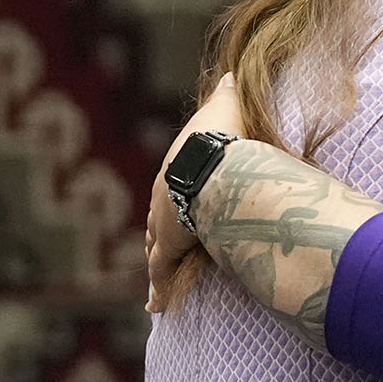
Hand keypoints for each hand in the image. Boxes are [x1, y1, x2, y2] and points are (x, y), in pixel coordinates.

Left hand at [146, 73, 245, 311]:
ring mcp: (165, 222)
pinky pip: (163, 272)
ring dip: (159, 264)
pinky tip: (156, 307)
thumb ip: (226, 94)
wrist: (214, 162)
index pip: (172, 187)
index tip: (175, 209)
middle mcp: (163, 196)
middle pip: (160, 220)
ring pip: (157, 248)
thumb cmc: (225, 134)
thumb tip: (226, 74)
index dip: (175, 199)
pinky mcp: (170, 245)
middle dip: (162, 234)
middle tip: (163, 248)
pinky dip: (159, 289)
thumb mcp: (226, 107)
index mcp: (177, 168)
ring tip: (158, 284)